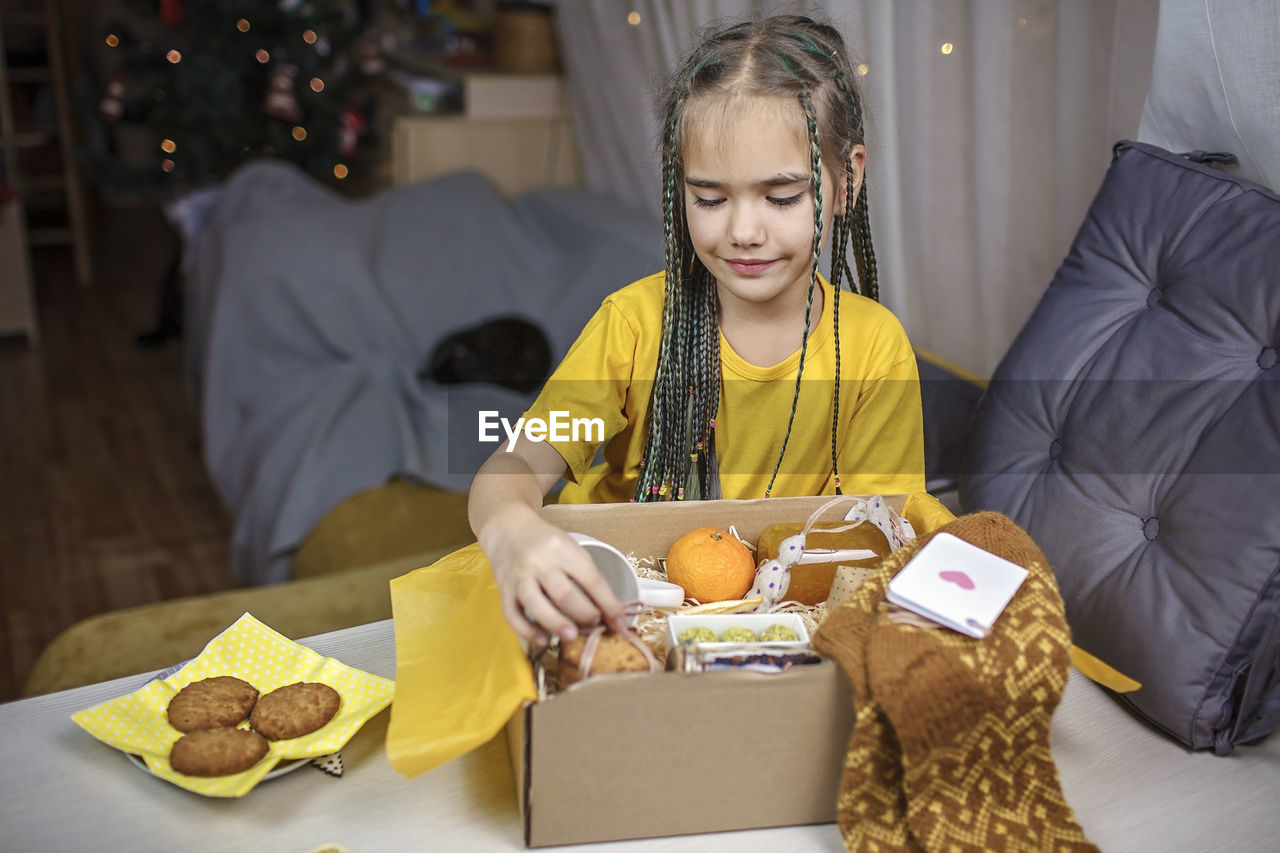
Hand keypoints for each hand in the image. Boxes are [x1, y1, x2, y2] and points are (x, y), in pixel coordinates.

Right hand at [482, 514, 627, 645]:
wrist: (508, 530)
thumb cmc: (546, 542)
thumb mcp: (571, 548)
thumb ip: (586, 576)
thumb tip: (608, 612)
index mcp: (563, 549)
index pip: (591, 580)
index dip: (609, 604)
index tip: (620, 623)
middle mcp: (540, 563)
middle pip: (565, 594)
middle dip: (585, 615)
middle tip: (596, 626)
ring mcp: (520, 577)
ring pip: (537, 604)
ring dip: (557, 624)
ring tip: (573, 637)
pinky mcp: (504, 590)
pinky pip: (512, 614)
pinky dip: (527, 631)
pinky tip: (543, 640)